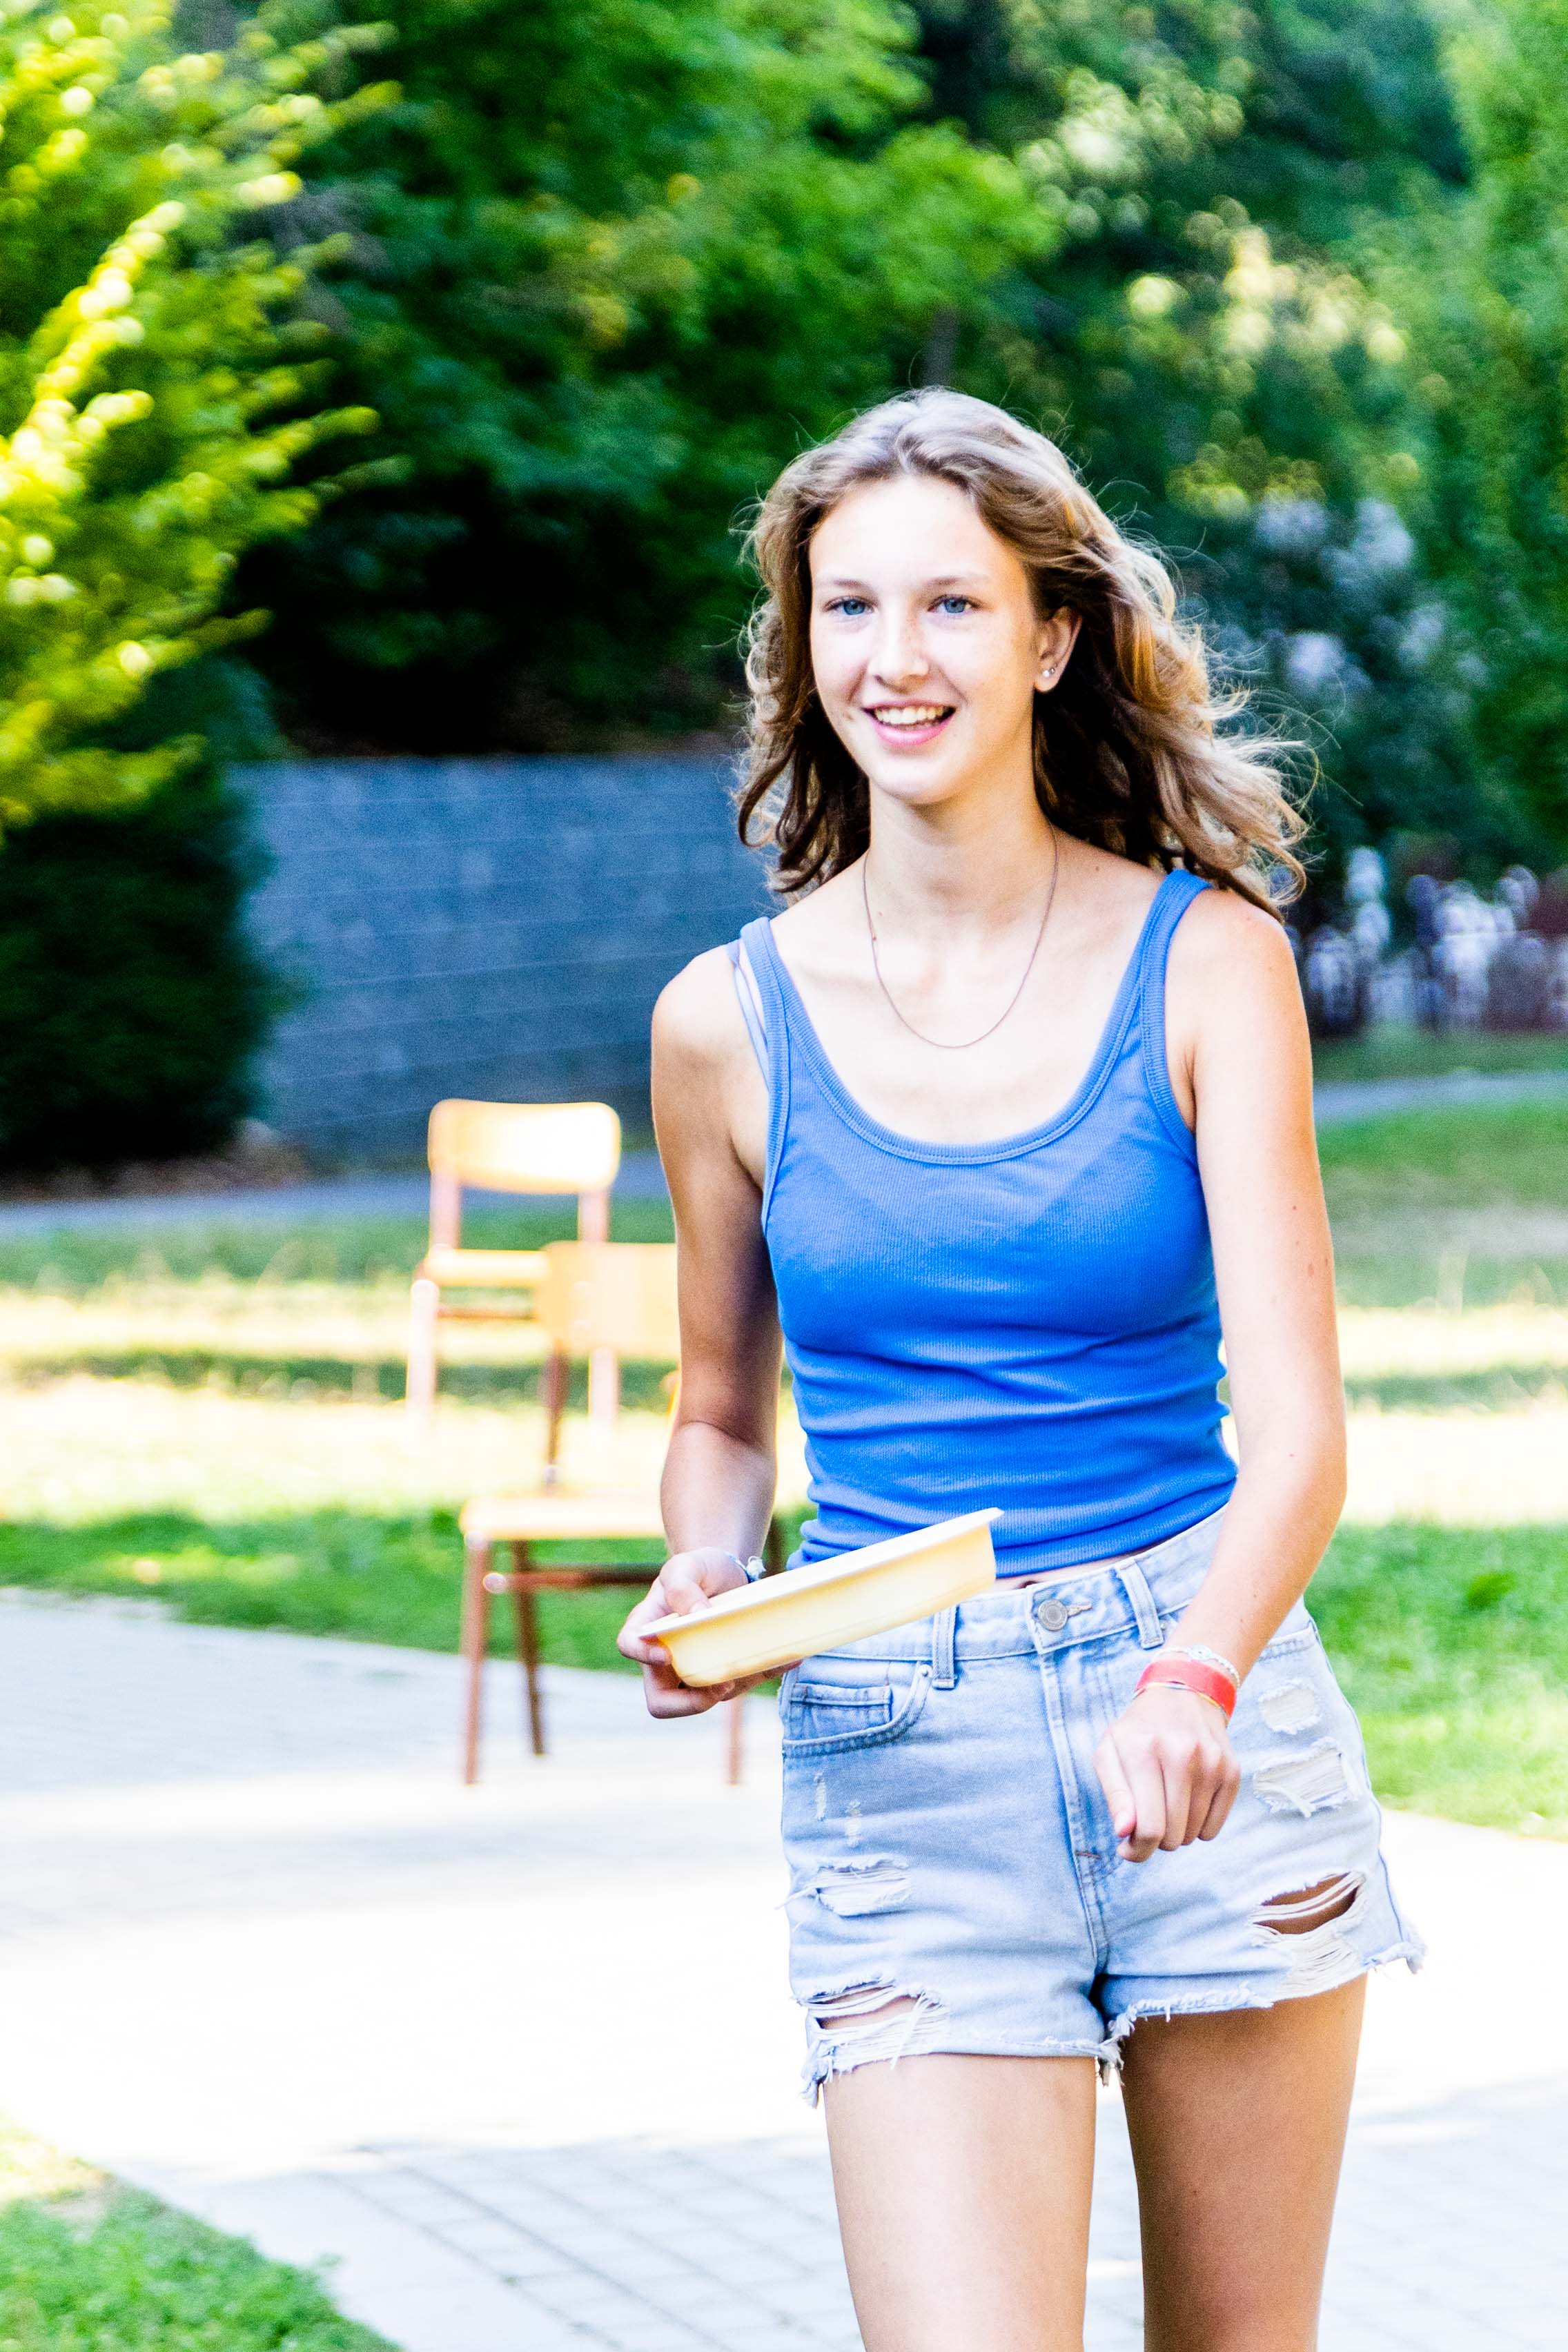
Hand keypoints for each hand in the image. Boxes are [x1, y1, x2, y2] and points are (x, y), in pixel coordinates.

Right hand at [617, 1548, 766, 1716]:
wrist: (728, 1573)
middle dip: (692, 1703)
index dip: (644, 1657)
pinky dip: (766, 1672)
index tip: (668, 1654)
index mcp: (647, 1628)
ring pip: (709, 1697)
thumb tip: (695, 1616)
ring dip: (739, 1686)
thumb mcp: (687, 1565)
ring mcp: (695, 1671)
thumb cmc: (699, 1568)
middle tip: (721, 1685)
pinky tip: (790, 1657)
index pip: (630, 1646)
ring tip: (768, 1658)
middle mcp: (665, 1660)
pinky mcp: (725, 1673)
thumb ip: (682, 1586)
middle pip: (663, 1702)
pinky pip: (743, 1683)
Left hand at [1094, 1684, 1240, 1862]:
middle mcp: (1182, 1755)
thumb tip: (1124, 1833)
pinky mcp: (1232, 1771)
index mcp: (1143, 1751)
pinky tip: (1187, 1802)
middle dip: (1156, 1839)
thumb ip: (1115, 1795)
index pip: (1148, 1827)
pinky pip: (1214, 1830)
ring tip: (1166, 1805)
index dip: (1137, 1851)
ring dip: (1177, 1832)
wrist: (1182, 1693)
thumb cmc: (1138, 1731)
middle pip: (1172, 1837)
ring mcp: (1212, 1763)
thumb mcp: (1109, 1752)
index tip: (1128, 1848)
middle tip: (1148, 1818)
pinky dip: (1198, 1827)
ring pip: (1194, 1835)